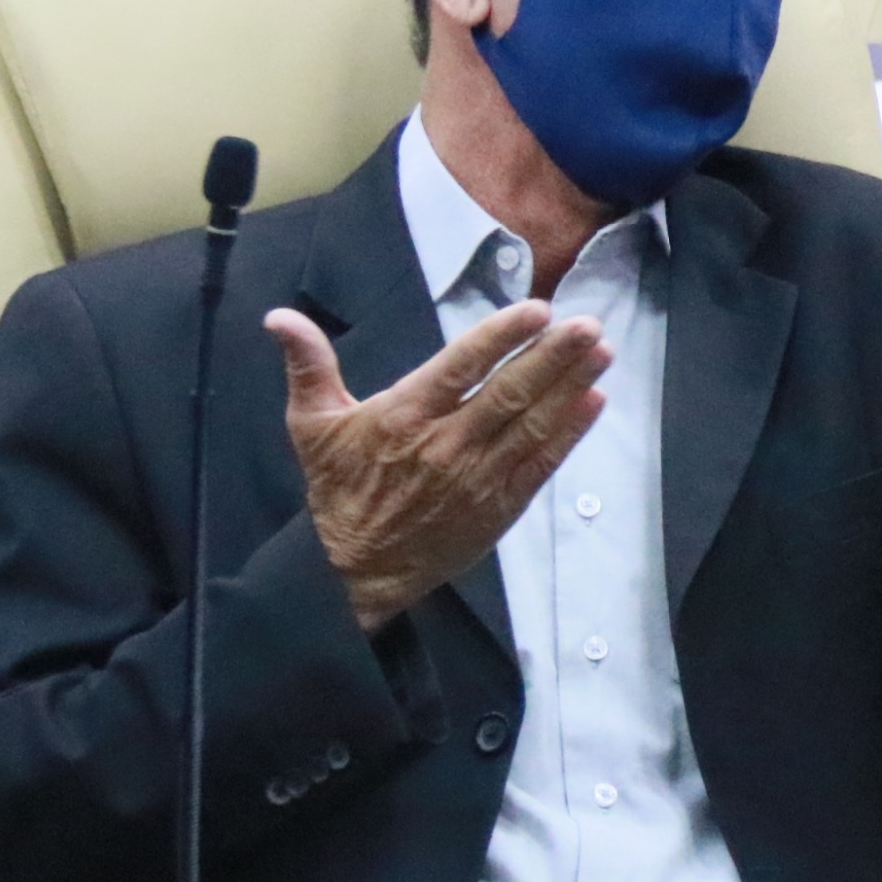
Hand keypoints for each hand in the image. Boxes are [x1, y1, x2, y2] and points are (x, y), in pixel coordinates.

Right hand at [266, 300, 609, 629]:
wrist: (357, 571)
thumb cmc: (339, 490)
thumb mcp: (312, 426)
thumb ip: (307, 366)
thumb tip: (279, 317)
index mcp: (403, 417)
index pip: (460, 367)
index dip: (500, 337)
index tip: (537, 311)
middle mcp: (447, 444)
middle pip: (509, 393)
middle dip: (553, 357)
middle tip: (588, 324)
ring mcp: (478, 476)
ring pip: (533, 424)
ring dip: (572, 386)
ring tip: (602, 352)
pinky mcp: (500, 504)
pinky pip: (542, 463)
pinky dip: (570, 433)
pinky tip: (594, 402)